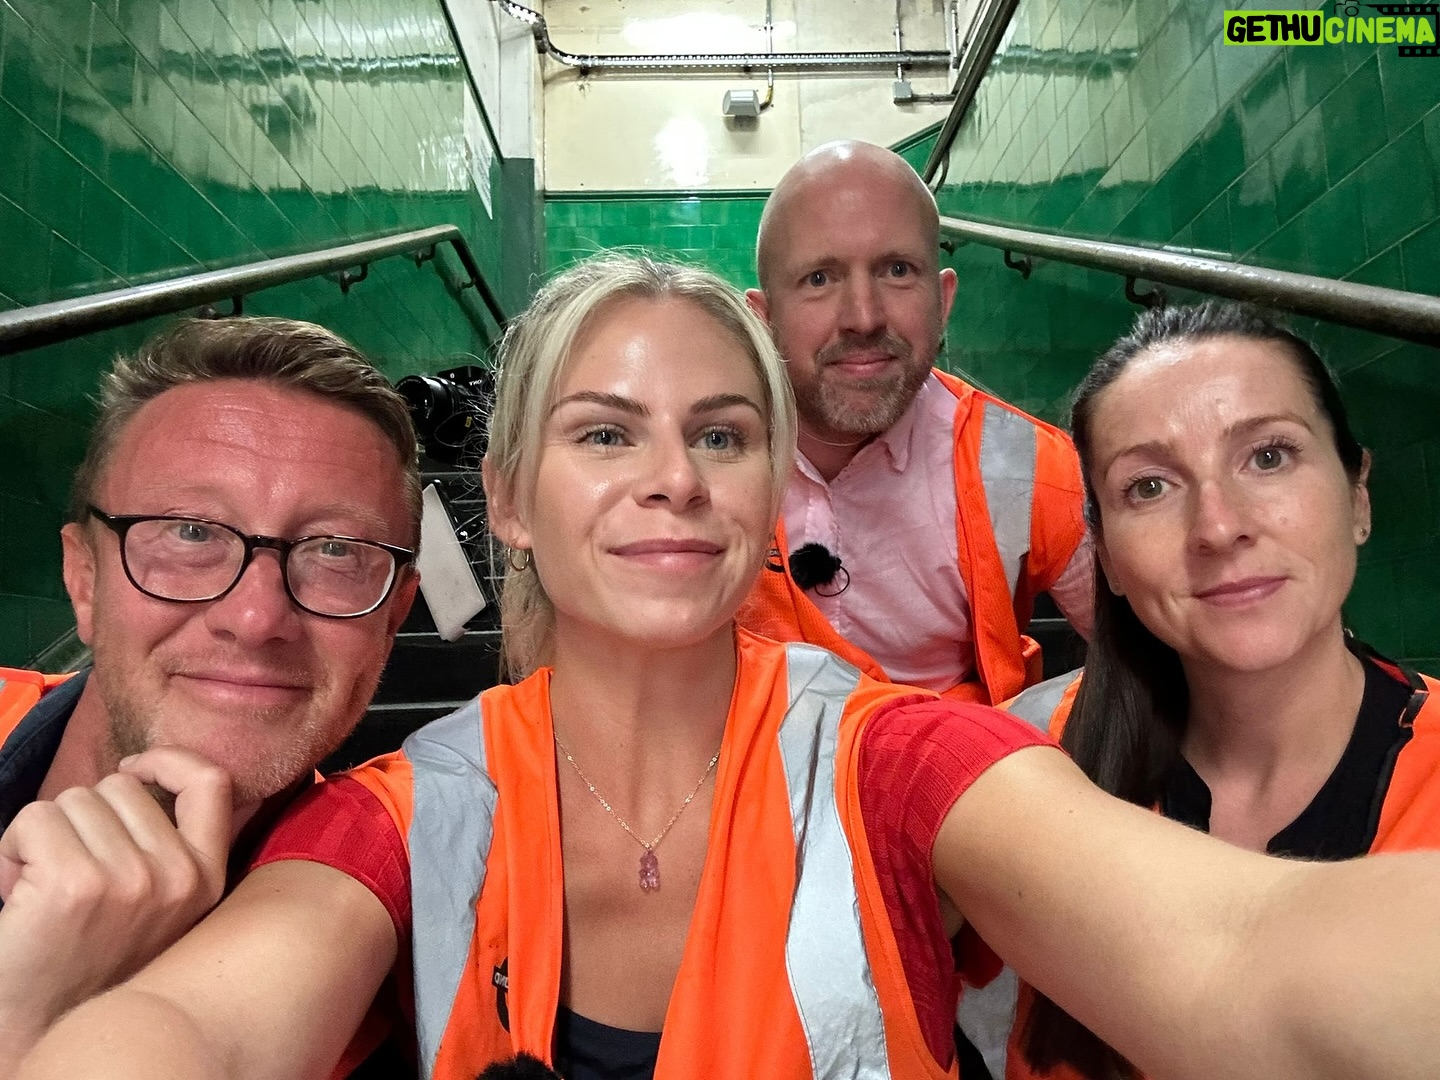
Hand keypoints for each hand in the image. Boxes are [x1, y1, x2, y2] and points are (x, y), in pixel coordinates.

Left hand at [0, 747, 231, 1066]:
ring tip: (42, 887)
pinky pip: (35, 819)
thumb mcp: (158, 907)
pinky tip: (16, 890)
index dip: (169, 761)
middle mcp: (178, 877)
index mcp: (206, 880)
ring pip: (75, 799)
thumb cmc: (86, 962)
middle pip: (121, 786)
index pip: (211, 783)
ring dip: (45, 834)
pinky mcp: (75, 884)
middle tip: (69, 873)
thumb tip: (144, 778)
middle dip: (83, 816)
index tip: (134, 770)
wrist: (37, 1027)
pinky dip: (13, 847)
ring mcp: (130, 880)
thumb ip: (170, 848)